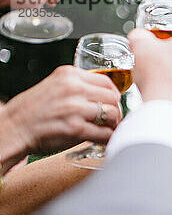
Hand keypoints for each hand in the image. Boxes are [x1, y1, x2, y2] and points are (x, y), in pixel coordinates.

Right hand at [3, 65, 120, 155]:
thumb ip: (78, 86)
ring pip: (112, 114)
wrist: (13, 128)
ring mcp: (75, 109)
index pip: (107, 81)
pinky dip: (108, 138)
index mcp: (69, 75)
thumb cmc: (33, 110)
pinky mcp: (75, 128)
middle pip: (113, 97)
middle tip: (111, 119)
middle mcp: (73, 89)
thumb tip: (105, 94)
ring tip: (106, 129)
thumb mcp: (55, 86)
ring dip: (113, 124)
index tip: (112, 102)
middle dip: (115, 110)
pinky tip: (102, 139)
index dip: (114, 94)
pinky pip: (104, 133)